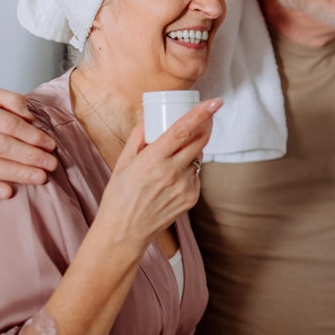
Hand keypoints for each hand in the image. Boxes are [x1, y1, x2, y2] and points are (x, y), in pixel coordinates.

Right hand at [0, 86, 57, 197]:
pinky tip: (9, 192)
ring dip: (17, 174)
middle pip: (0, 147)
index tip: (50, 144)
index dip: (31, 135)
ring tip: (40, 177)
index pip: (6, 124)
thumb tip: (28, 118)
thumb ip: (10, 100)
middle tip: (51, 163)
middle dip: (30, 156)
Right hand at [94, 99, 222, 248]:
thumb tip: (148, 117)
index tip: (215, 102)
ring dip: (191, 150)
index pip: (182, 130)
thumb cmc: (119, 197)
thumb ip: (137, 138)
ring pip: (197, 158)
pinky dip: (188, 170)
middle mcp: (171, 173)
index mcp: (153, 160)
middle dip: (205, 125)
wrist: (124, 232)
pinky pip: (196, 175)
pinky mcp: (191, 198)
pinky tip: (172, 178)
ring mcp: (184, 186)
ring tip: (172, 158)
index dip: (201, 114)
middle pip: (199, 141)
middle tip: (205, 116)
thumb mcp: (123, 163)